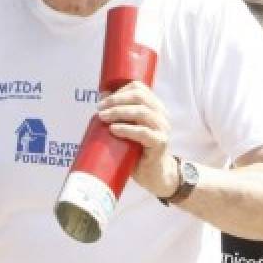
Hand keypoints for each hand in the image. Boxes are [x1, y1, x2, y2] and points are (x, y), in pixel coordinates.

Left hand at [97, 81, 176, 196]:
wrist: (153, 174)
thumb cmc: (137, 150)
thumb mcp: (128, 128)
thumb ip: (119, 114)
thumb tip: (102, 96)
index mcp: (154, 107)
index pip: (139, 88)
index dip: (120, 90)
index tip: (103, 100)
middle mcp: (161, 115)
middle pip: (140, 97)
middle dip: (116, 100)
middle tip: (100, 109)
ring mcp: (162, 129)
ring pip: (142, 112)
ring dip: (119, 112)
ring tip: (103, 117)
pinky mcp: (160, 143)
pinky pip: (144, 133)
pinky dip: (127, 129)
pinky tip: (114, 129)